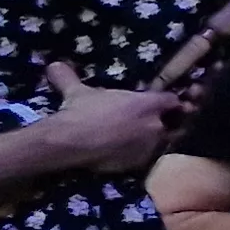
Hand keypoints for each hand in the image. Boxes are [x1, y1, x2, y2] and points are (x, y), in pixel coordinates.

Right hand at [45, 65, 186, 173]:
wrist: (69, 143)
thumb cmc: (79, 112)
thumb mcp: (77, 91)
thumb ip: (71, 77)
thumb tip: (53, 64)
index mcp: (148, 103)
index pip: (172, 101)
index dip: (167, 103)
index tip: (162, 105)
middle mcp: (155, 124)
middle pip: (175, 124)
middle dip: (168, 123)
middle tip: (153, 123)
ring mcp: (148, 147)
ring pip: (163, 143)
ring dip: (155, 141)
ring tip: (140, 140)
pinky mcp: (138, 165)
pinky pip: (146, 159)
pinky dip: (139, 156)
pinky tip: (127, 154)